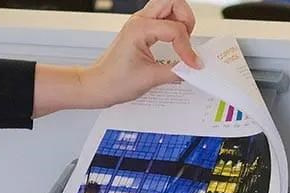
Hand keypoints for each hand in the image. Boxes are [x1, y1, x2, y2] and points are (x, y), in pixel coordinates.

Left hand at [33, 0, 200, 116]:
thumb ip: (175, 72)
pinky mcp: (141, 31)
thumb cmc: (113, 81)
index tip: (192, 64)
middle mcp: (139, 21)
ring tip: (182, 41)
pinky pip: (162, 19)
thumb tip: (191, 69)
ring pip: (168, 6)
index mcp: (139, 29)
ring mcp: (140, 24)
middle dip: (186, 19)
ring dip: (180, 20)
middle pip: (173, 1)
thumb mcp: (150, 79)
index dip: (187, 49)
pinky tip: (174, 45)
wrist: (97, 86)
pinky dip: (173, 27)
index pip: (175, 29)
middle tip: (188, 40)